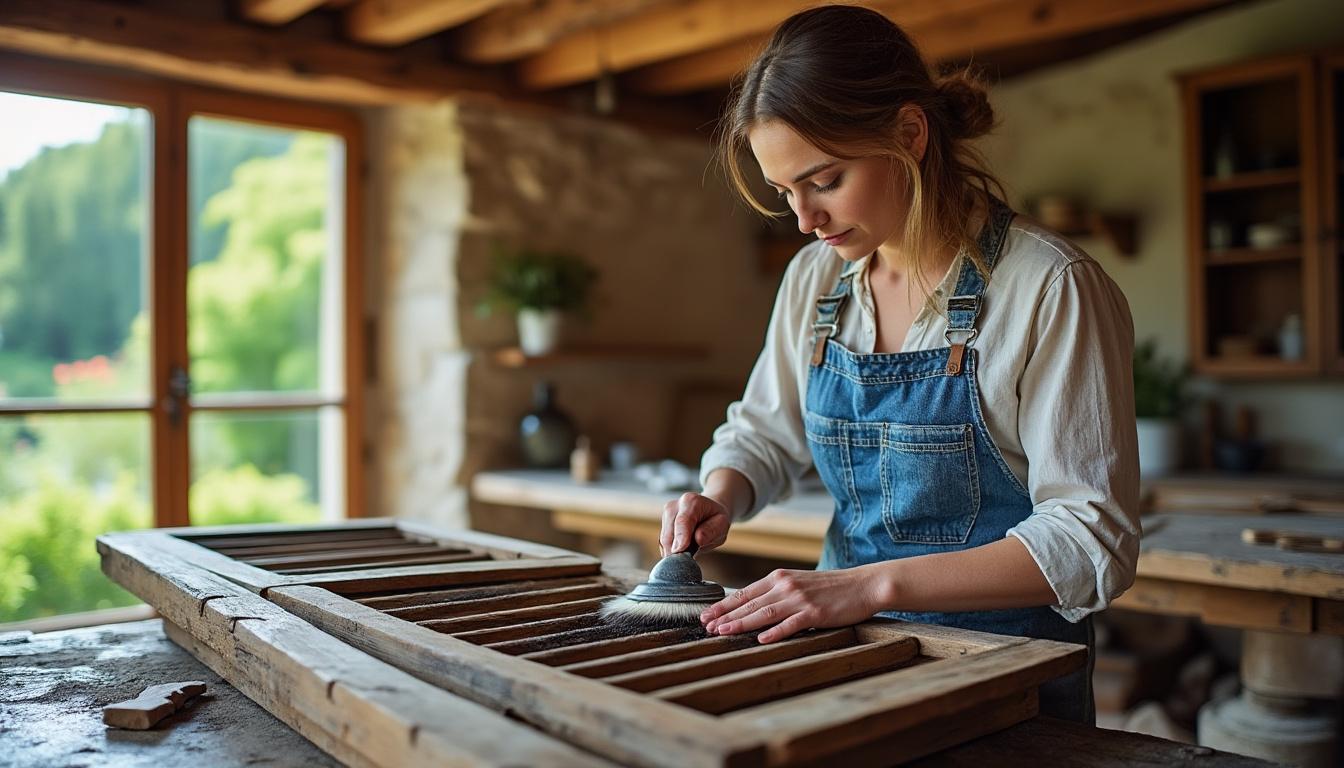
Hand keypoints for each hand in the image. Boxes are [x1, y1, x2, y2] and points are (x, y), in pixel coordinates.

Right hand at [659, 492, 730, 555]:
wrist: (707, 512)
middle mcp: (674, 506)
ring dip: (676, 551)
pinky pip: (663, 544)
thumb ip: (711, 531)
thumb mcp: (722, 524)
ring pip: (664, 541)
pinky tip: (684, 547)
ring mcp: (665, 516)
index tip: (680, 550)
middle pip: (669, 534)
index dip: (680, 537)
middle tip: (691, 558)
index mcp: (691, 501)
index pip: (682, 521)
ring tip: (691, 549)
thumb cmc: (715, 518)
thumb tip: (698, 540)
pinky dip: (672, 550)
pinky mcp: (661, 526)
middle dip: (677, 550)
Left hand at [700, 565, 888, 642]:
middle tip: (706, 627)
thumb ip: (776, 592)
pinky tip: (761, 639)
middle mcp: (786, 586)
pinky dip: (775, 632)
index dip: (724, 605)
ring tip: (723, 633)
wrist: (863, 585)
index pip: (745, 592)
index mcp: (779, 578)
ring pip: (764, 613)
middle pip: (749, 603)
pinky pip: (791, 624)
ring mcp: (800, 599)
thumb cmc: (830, 588)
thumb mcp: (798, 583)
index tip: (706, 615)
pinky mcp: (815, 613)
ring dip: (741, 623)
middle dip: (725, 616)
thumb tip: (751, 606)